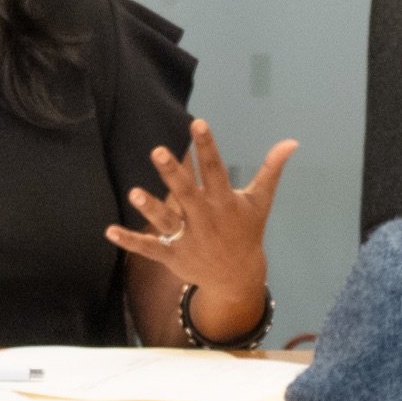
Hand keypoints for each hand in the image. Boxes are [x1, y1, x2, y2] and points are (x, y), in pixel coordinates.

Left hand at [105, 122, 296, 301]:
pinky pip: (149, 248)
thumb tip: (292, 142)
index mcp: (224, 202)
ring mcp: (187, 238)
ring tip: (134, 193)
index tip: (197, 123)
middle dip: (172, 173)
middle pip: (186, 193)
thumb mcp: (260, 201)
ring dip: (150, 208)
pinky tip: (109, 231)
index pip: (215, 169)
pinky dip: (130, 242)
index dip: (207, 146)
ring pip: (166, 221)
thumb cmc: (246, 231)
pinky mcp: (173, 255)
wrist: (237, 277)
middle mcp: (204, 219)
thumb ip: (271, 170)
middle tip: (157, 151)